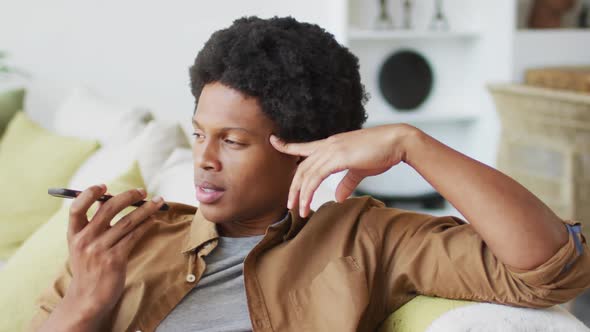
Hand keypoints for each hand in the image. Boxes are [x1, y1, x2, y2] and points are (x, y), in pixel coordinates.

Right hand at [62, 184, 164, 318]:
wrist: (88, 298)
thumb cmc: (89, 267)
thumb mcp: (83, 245)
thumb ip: (93, 224)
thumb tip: (109, 198)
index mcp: (74, 234)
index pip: (76, 208)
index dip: (89, 194)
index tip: (104, 186)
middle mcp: (85, 240)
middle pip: (107, 209)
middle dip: (128, 196)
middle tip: (142, 191)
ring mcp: (99, 250)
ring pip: (127, 221)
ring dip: (145, 209)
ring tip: (158, 201)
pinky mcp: (115, 259)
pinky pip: (134, 236)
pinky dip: (145, 225)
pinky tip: (153, 219)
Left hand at [270, 123, 415, 216]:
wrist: (397, 142)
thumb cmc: (382, 152)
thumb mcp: (360, 169)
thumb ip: (347, 182)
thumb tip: (339, 197)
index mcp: (331, 145)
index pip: (304, 146)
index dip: (287, 145)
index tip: (273, 141)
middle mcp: (328, 145)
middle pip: (301, 167)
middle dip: (293, 187)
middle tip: (289, 204)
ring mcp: (332, 149)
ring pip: (306, 174)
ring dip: (300, 194)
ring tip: (298, 210)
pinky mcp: (338, 157)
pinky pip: (316, 176)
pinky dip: (309, 191)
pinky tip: (307, 203)